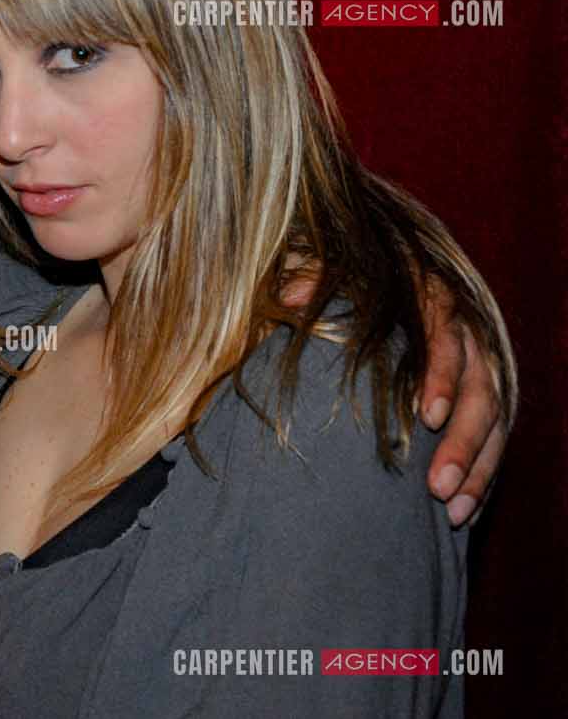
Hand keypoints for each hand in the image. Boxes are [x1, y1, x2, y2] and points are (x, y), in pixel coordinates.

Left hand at [281, 267, 507, 525]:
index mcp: (435, 303)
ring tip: (453, 513)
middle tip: (437, 486)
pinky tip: (465, 513)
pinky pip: (496, 440)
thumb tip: (289, 296)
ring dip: (478, 470)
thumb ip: (315, 279)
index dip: (443, 378)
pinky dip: (483, 476)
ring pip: (495, 423)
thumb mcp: (335, 271)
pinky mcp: (485, 399)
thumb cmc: (355, 280)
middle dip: (463, 443)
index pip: (448, 341)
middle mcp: (468, 338)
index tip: (428, 416)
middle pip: (482, 393)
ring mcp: (482, 371)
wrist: (391, 281)